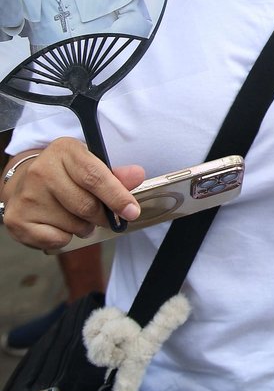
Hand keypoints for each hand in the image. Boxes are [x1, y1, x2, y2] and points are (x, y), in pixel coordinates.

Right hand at [2, 137, 144, 250]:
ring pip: (74, 225)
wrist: (25, 184)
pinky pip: (58, 240)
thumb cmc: (65, 175)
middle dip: (101, 216)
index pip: (95, 177)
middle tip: (100, 215)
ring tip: (74, 215)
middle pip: (86, 205)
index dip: (117, 197)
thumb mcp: (89, 165)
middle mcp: (42, 170)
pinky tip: (57, 223)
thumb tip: (137, 175)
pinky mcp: (18, 219)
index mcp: (64, 150)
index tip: (131, 212)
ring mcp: (28, 195)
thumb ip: (115, 174)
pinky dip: (65, 237)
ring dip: (83, 227)